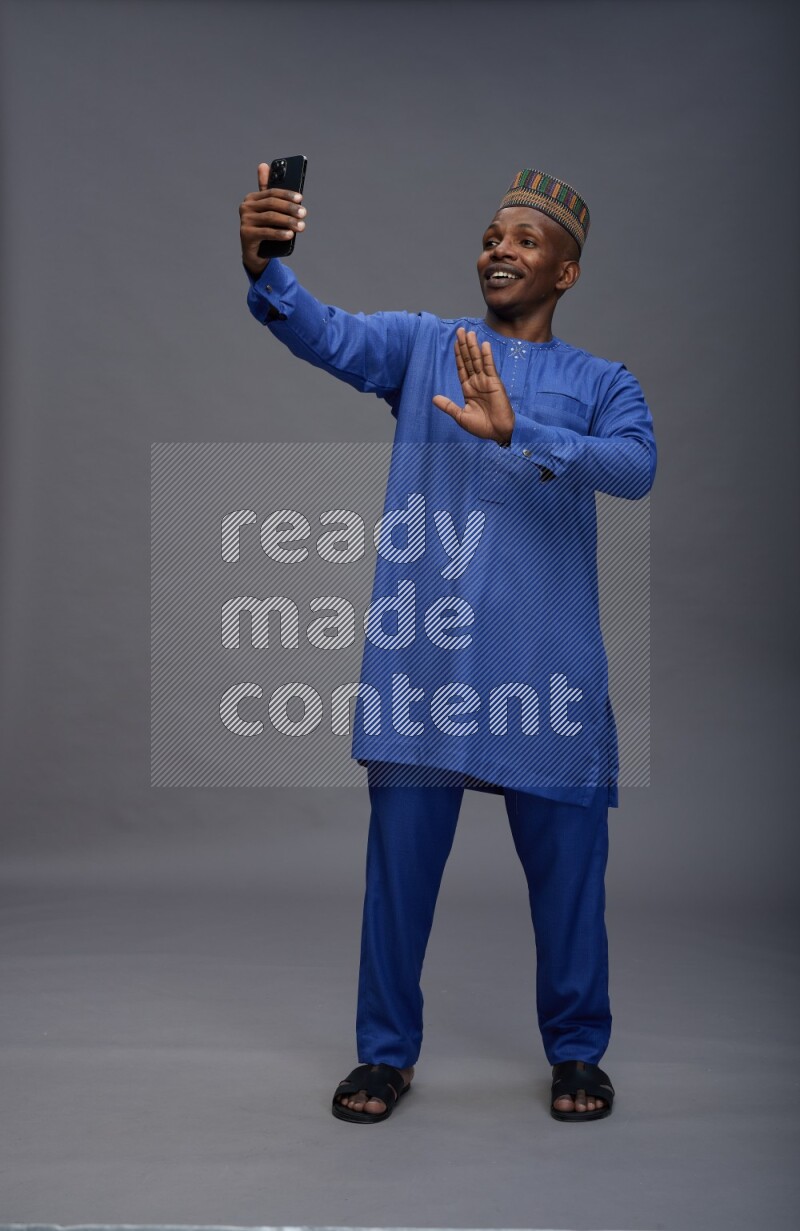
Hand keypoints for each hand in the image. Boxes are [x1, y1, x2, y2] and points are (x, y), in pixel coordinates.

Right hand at [239, 162, 306, 278]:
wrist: (255, 253)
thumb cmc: (265, 228)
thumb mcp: (268, 210)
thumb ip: (267, 191)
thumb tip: (263, 164)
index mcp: (252, 198)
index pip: (271, 192)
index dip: (286, 195)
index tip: (301, 199)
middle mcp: (245, 207)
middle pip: (271, 204)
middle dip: (290, 208)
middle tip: (304, 213)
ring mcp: (244, 220)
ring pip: (270, 218)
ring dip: (288, 221)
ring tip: (301, 226)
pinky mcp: (246, 234)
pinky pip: (266, 232)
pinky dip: (279, 233)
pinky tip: (290, 235)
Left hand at [432, 328, 514, 444]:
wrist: (498, 433)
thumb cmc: (481, 427)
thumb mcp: (461, 416)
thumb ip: (448, 406)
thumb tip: (434, 398)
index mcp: (468, 389)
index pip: (461, 367)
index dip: (458, 355)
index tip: (455, 342)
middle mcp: (476, 382)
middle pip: (468, 360)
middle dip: (464, 345)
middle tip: (460, 330)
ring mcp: (486, 382)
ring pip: (477, 361)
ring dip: (473, 347)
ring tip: (469, 333)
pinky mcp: (495, 383)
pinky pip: (489, 367)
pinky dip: (486, 356)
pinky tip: (484, 345)